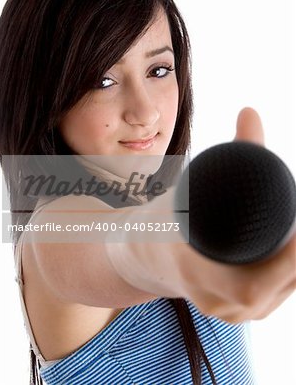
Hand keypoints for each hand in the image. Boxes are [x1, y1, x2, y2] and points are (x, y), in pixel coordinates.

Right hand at [173, 107, 295, 322]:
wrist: (143, 257)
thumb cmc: (163, 221)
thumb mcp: (185, 189)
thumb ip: (226, 153)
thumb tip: (251, 111)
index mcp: (195, 275)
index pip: (253, 283)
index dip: (287, 260)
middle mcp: (218, 303)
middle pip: (280, 285)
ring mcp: (231, 313)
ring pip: (282, 292)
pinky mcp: (239, 311)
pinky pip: (276, 295)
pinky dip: (291, 272)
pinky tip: (294, 248)